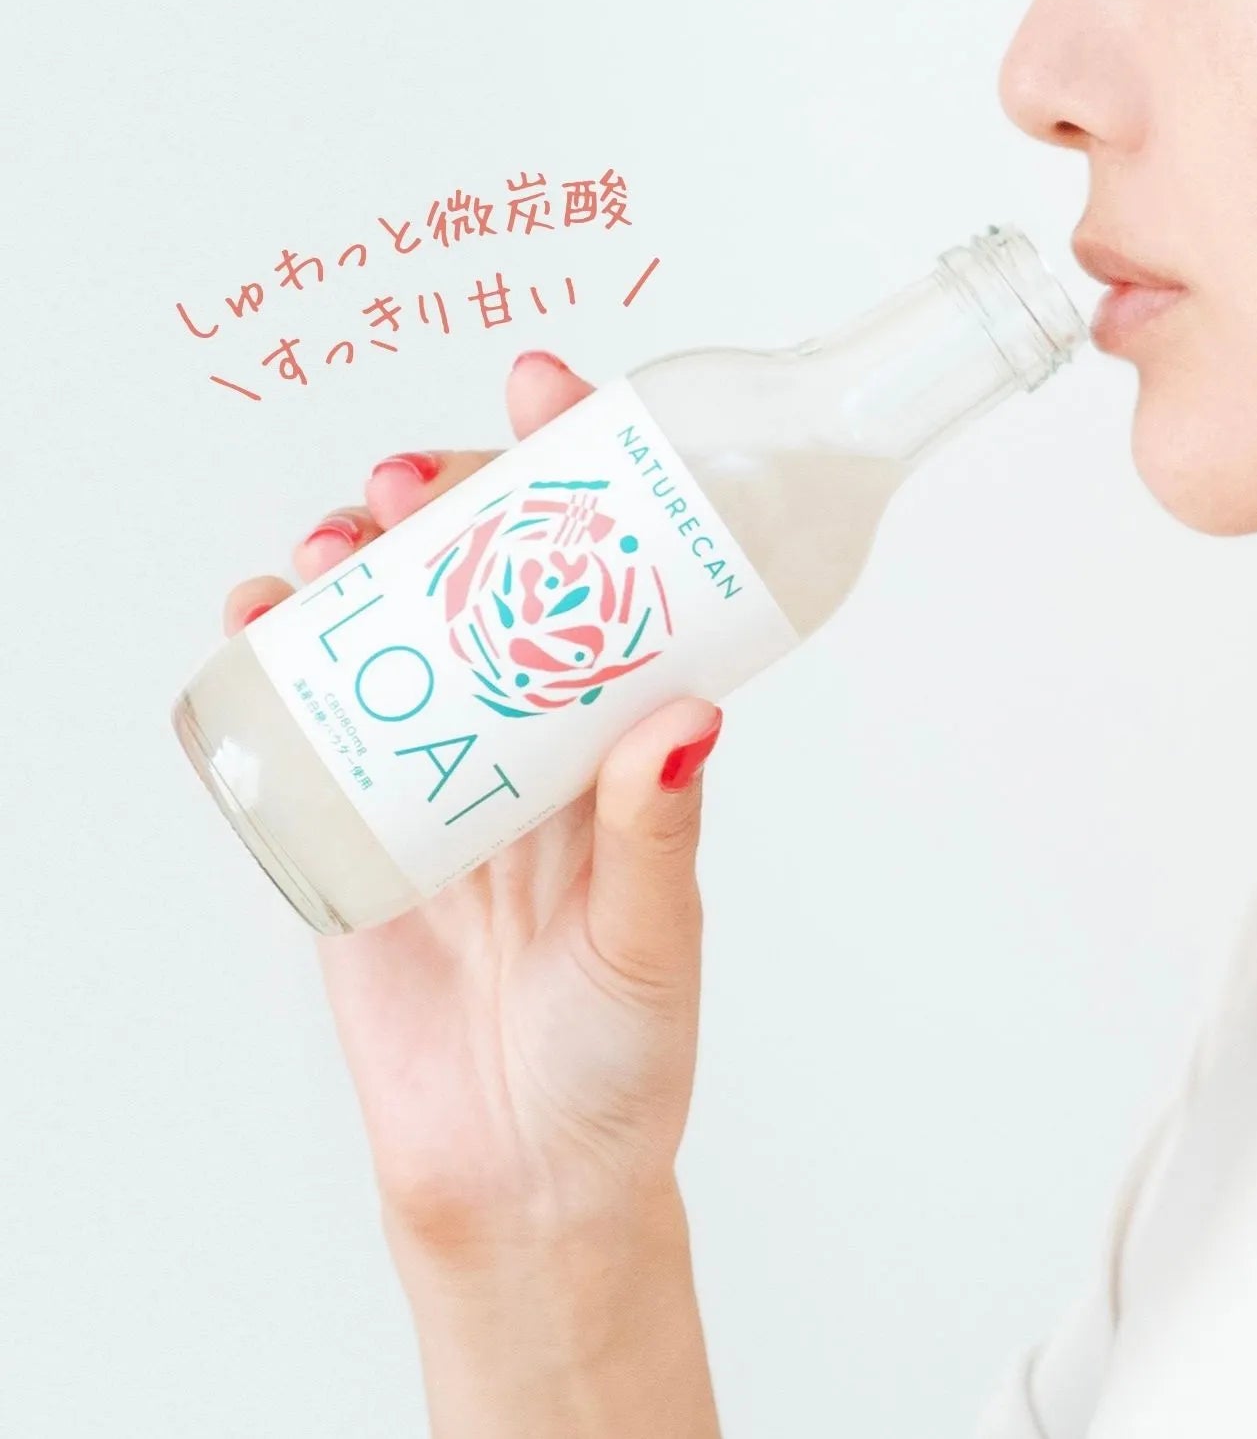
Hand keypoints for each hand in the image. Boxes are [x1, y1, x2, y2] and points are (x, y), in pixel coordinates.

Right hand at [221, 351, 723, 1267]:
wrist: (519, 1176)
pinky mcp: (356, 829)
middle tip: (405, 477)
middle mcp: (526, 739)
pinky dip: (277, 652)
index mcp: (614, 742)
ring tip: (332, 538)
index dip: (573, 472)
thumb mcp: (649, 944)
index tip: (545, 390)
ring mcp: (436, 775)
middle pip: (479, 575)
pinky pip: (308, 719)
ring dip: (352, 559)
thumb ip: (659, 841)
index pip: (598, 576)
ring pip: (388, 627)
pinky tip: (261, 612)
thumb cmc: (616, 1060)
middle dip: (441, 499)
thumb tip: (684, 721)